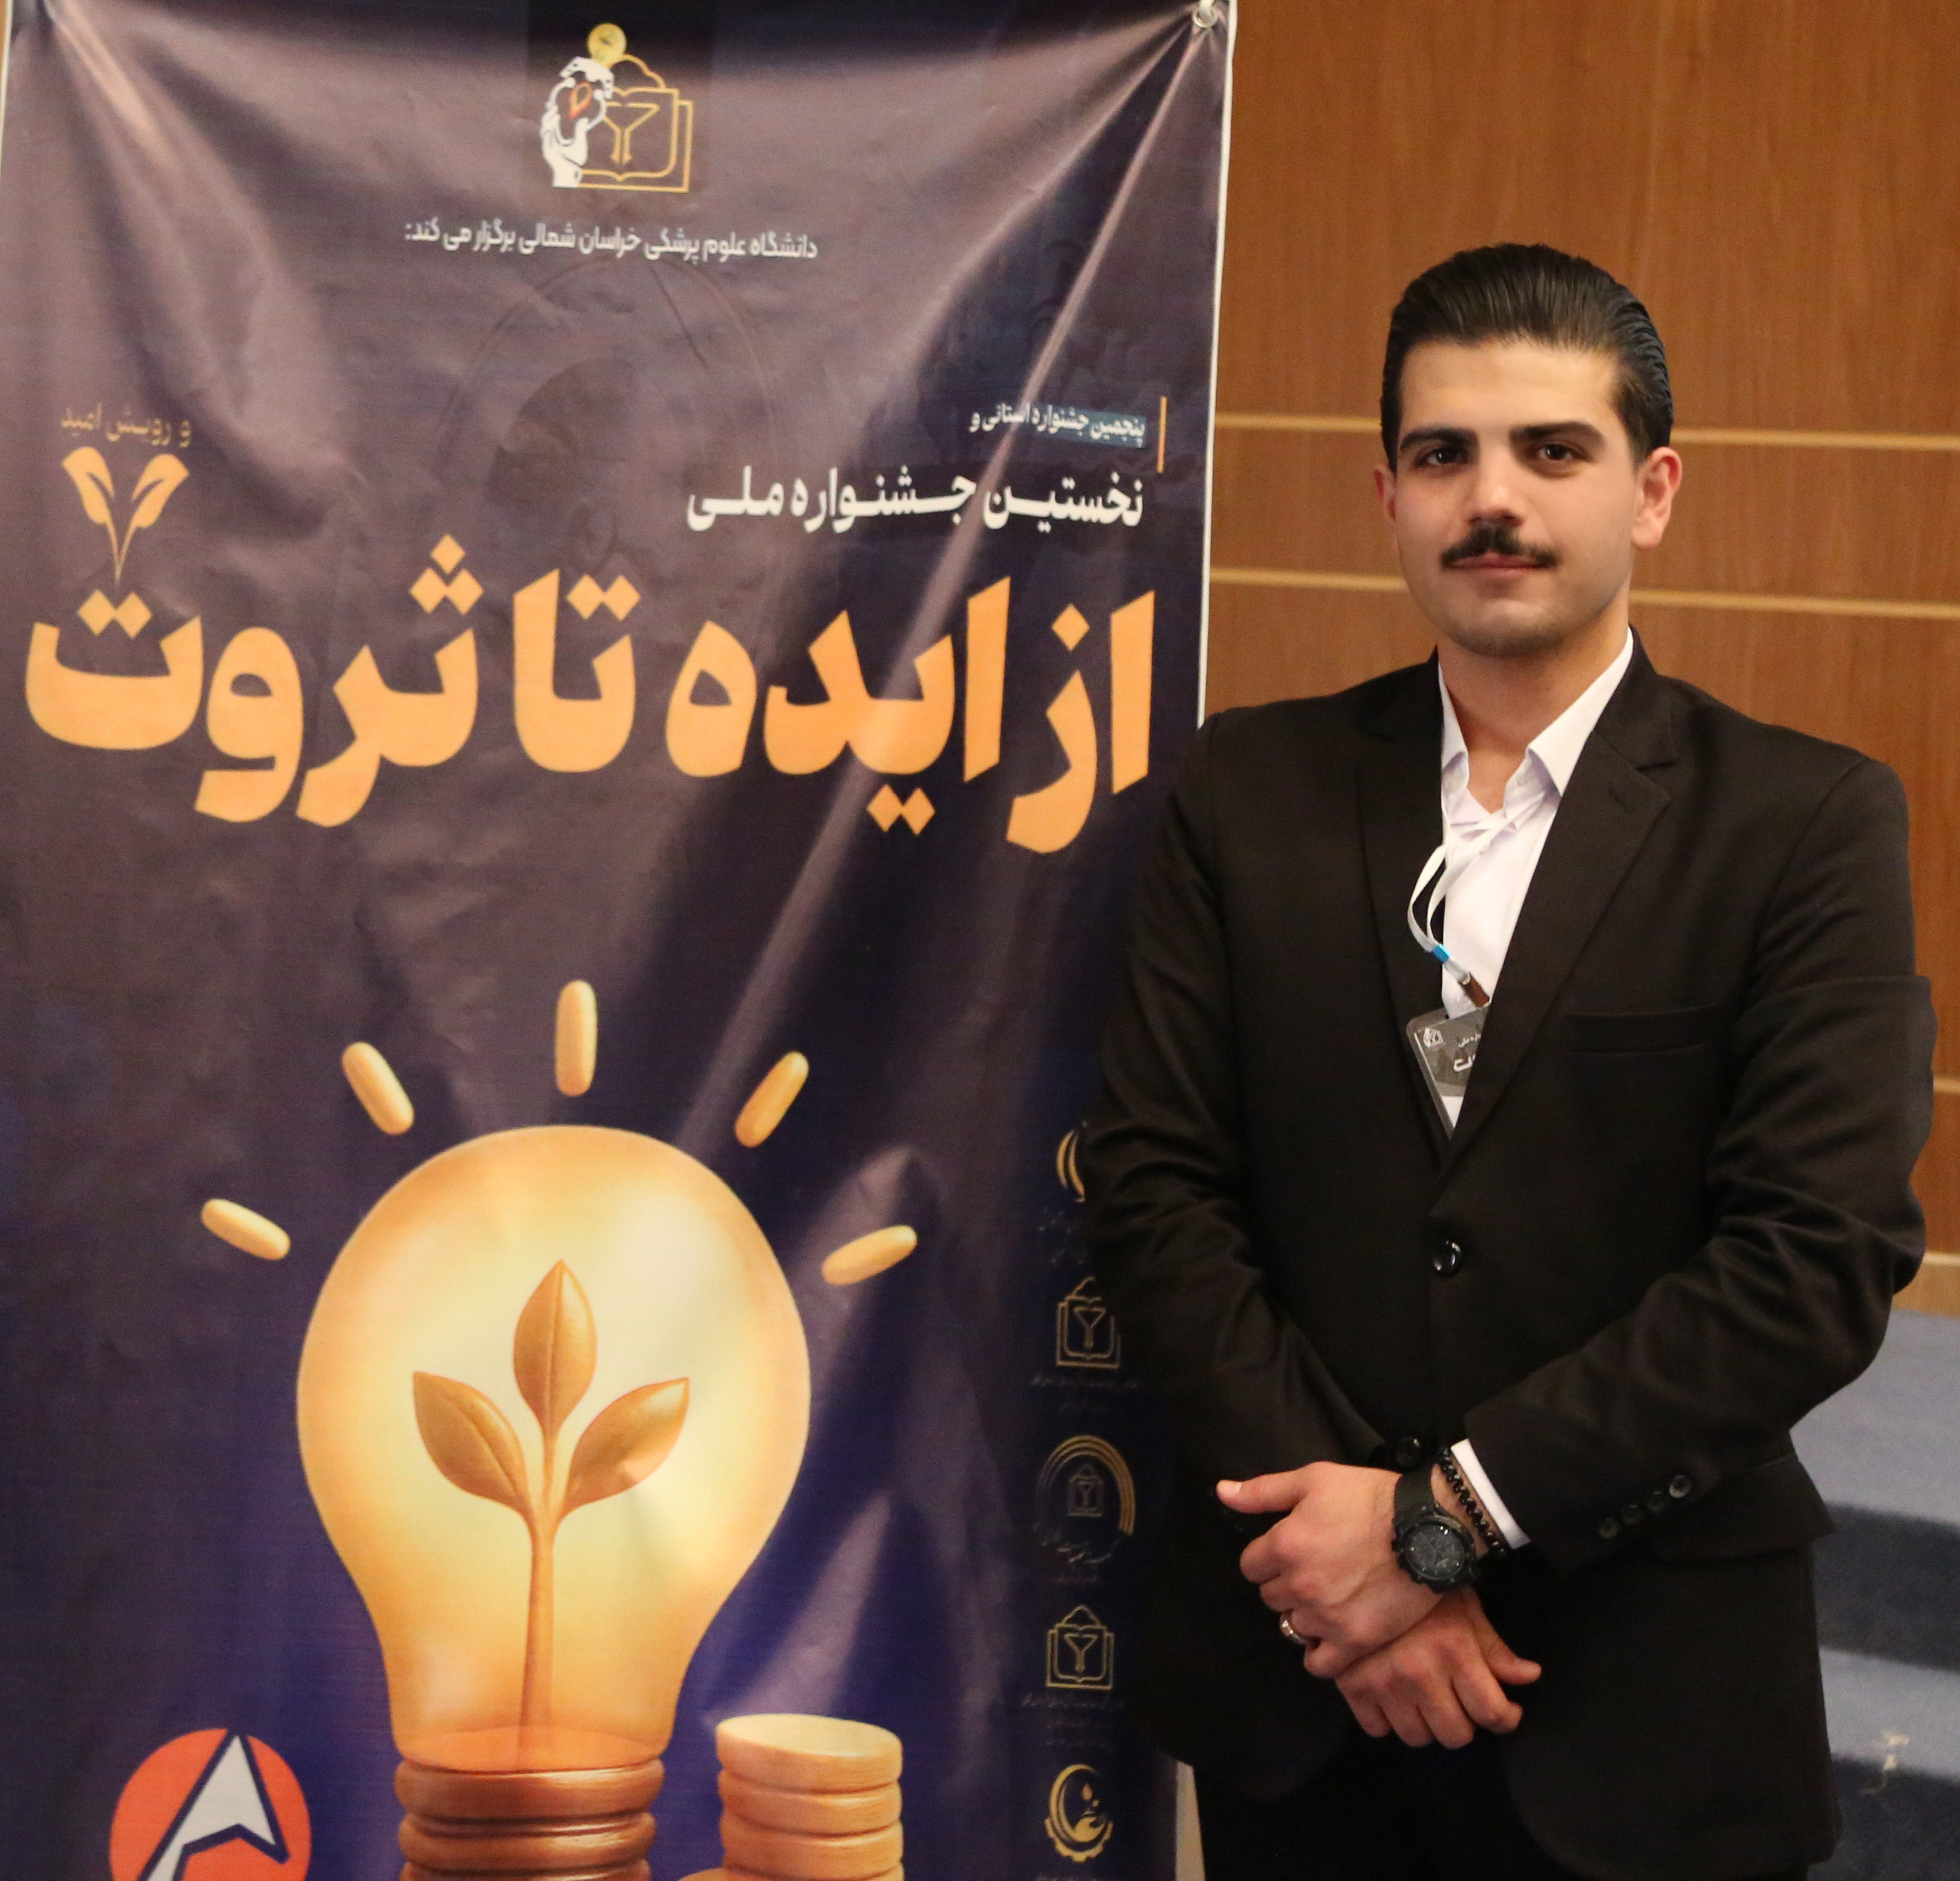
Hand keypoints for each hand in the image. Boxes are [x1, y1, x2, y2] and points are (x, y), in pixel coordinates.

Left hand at [1219, 1461, 1435, 1674]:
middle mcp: (1299, 1585)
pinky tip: (1333, 1634)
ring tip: (1332, 1597)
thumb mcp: (1313, 1480)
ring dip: (1306, 1614)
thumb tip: (1222, 1492)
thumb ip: (1262, 1492)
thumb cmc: (1369, 1497)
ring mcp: (1327, 1617)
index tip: (1292, 1550)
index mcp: (1284, 1546)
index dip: (1269, 1557)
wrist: (1428, 1528)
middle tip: (1317, 1570)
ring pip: (1294, 1626)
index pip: (1251, 1567)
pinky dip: (1321, 1653)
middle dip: (1287, 1584)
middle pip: (1271, 1597)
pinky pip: (1320, 1664)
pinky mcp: (1355, 1641)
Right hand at [1334, 1587, 1541, 1747]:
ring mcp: (1383, 1683)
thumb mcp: (1467, 1610)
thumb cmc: (1425, 1589)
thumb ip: (1496, 1649)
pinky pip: (1376, 1730)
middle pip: (1455, 1736)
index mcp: (1454, 1651)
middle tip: (1458, 1700)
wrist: (1369, 1567)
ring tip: (1424, 1698)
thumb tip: (1531, 1676)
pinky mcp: (1352, 1687)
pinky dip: (1386, 1719)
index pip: (1491, 1713)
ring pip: (1416, 1737)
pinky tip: (1392, 1696)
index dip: (1506, 1718)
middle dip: (1464, 1722)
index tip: (1504, 1710)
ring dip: (1425, 1723)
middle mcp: (1420, 1672)